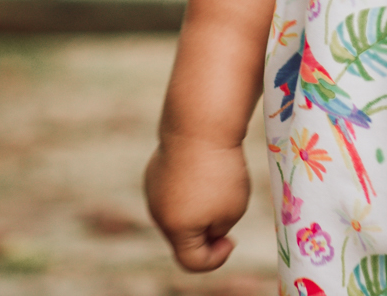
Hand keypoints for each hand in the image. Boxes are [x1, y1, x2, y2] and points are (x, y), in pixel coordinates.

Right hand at [144, 134, 251, 270]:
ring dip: (199, 207)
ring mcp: (153, 190)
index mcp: (175, 228)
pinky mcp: (156, 170)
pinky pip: (176, 191)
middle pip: (185, 237)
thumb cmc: (221, 171)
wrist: (200, 125)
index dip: (216, 257)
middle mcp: (158, 212)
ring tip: (218, 181)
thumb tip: (205, 228)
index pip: (193, 261)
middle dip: (208, 230)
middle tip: (229, 206)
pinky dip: (191, 187)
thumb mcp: (232, 210)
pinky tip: (204, 167)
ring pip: (180, 212)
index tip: (232, 239)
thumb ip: (217, 230)